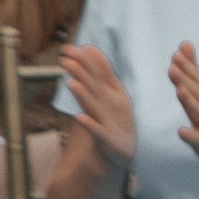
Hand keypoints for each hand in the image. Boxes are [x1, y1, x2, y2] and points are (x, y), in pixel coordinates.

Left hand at [56, 40, 136, 165]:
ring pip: (94, 106)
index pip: (101, 74)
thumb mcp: (116, 93)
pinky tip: (79, 117)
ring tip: (71, 83)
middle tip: (65, 57)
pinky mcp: (108, 140)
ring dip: (83, 94)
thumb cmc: (120, 119)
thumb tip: (91, 50)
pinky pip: (98, 132)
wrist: (132, 151)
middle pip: (95, 86)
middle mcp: (111, 104)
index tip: (75, 47)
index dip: (88, 61)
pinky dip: (90, 124)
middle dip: (81, 71)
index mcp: (114, 93)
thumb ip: (104, 73)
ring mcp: (110, 122)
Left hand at [169, 41, 198, 173]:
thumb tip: (184, 43)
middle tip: (173, 66)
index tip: (176, 55)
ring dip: (190, 102)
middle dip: (185, 80)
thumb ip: (194, 69)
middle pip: (197, 93)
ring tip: (179, 90)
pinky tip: (182, 131)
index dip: (187, 68)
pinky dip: (191, 136)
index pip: (197, 79)